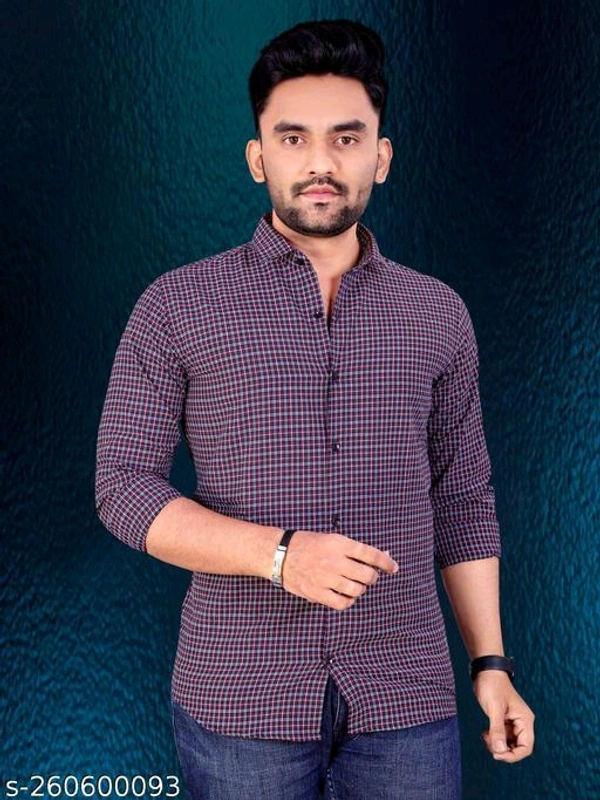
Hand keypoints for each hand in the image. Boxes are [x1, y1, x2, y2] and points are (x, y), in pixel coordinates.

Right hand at [282, 531, 398, 610]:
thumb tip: (383, 555)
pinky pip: (343, 603)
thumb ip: (355, 549)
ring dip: (360, 589)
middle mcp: (335, 561)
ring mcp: (326, 578)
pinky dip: (348, 600)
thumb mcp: (332, 538)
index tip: (393, 567)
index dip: (386, 562)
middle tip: (367, 575)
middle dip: (372, 577)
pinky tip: (345, 595)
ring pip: (357, 590)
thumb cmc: (308, 544)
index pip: (372, 554)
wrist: (280, 554)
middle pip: (367, 575)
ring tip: (354, 584)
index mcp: (339, 543)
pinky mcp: (318, 593)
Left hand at [473, 670, 534, 761]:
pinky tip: (485, 734)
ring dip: (497, 745)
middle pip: (517, 748)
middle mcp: (521, 722)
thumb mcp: (494, 708)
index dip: (513, 755)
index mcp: (525, 719)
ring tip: (485, 736)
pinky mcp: (504, 720)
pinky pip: (502, 737)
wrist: (485, 671)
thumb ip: (497, 729)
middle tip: (488, 743)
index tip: (497, 754)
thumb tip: (499, 750)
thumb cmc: (492, 685)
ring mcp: (513, 722)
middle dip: (503, 750)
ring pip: (508, 744)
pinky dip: (494, 739)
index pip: (526, 747)